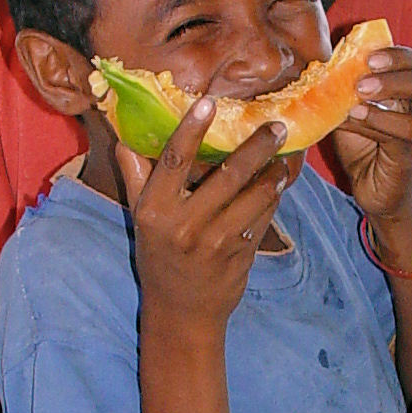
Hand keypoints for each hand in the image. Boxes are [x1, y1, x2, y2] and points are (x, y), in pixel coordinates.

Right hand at [113, 95, 291, 332]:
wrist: (181, 311)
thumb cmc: (159, 257)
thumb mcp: (141, 219)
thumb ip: (138, 177)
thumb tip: (126, 137)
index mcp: (155, 211)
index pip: (174, 161)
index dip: (192, 129)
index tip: (208, 101)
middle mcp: (185, 225)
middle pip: (227, 174)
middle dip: (257, 147)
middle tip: (277, 127)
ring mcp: (216, 242)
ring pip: (254, 196)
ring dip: (274, 174)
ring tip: (285, 158)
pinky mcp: (241, 254)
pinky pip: (263, 217)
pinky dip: (275, 198)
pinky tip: (281, 184)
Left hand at [325, 46, 411, 233]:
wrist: (372, 191)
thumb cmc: (365, 147)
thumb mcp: (355, 110)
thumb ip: (349, 89)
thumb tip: (326, 66)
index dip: (396, 53)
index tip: (368, 54)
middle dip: (396, 68)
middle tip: (366, 68)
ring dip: (390, 90)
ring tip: (359, 92)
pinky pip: (404, 132)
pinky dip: (379, 120)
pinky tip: (357, 115)